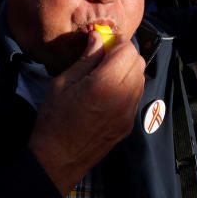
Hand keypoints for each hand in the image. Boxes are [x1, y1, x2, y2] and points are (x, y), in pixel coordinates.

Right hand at [29, 31, 144, 196]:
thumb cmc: (55, 119)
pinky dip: (128, 86)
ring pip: (141, 78)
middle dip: (124, 55)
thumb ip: (86, 58)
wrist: (58, 160)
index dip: (116, 43)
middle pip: (139, 62)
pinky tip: (109, 92)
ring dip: (128, 70)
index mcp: (105, 84)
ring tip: (106, 75)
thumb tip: (98, 36)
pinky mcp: (129, 124)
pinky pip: (137, 95)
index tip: (102, 45)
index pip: (128, 50)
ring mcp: (129, 112)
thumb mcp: (63, 83)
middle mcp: (124, 97)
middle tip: (103, 58)